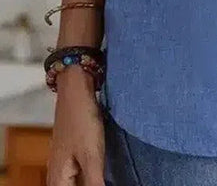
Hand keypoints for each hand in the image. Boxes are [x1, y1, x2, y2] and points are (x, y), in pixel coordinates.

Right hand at [46, 67, 105, 185]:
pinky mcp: (73, 154)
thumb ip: (94, 184)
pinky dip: (92, 177)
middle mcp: (57, 176)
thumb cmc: (81, 121)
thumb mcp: (91, 156)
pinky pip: (81, 174)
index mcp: (58, 181)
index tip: (102, 182)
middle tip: (109, 178)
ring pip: (78, 183)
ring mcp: (64, 164)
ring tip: (109, 177)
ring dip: (92, 182)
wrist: (75, 90)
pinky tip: (105, 173)